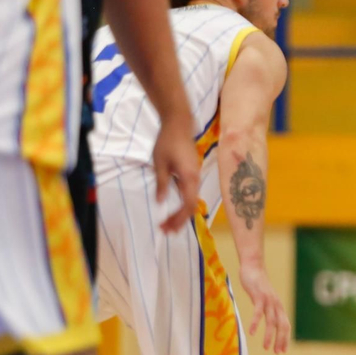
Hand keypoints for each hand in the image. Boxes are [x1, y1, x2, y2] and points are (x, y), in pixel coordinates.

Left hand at [151, 117, 198, 232]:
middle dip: (179, 220)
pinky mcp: (192, 173)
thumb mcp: (159, 164)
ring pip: (191, 200)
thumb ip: (162, 184)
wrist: (179, 124)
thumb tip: (161, 202)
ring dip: (181, 213)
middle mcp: (196, 179)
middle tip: (166, 230)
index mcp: (189, 177)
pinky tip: (173, 208)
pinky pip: (190, 193)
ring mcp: (195, 176)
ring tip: (168, 223)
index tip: (166, 227)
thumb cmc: (167, 142)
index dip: (178, 218)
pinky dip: (182, 204)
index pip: (187, 204)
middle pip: (191, 206)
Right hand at [239, 267, 290, 353]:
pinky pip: (258, 312)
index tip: (281, 351)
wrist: (253, 267)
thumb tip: (269, 322)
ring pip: (271, 321)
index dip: (284, 339)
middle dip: (280, 340)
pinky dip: (256, 323)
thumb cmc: (258, 285)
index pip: (285, 326)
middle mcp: (276, 305)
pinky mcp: (259, 296)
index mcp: (278, 307)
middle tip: (277, 353)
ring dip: (269, 335)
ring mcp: (268, 300)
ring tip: (265, 347)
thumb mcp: (265, 300)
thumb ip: (267, 310)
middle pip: (282, 325)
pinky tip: (252, 332)